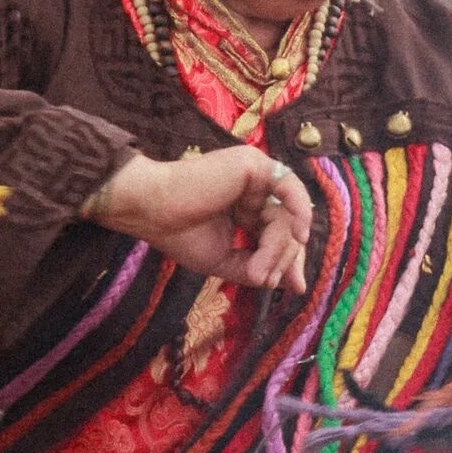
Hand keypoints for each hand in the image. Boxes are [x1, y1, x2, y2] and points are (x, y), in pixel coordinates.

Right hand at [84, 147, 313, 292]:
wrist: (152, 212)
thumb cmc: (178, 233)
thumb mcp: (225, 260)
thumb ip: (258, 268)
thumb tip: (294, 285)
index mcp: (245, 209)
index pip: (277, 233)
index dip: (288, 258)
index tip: (295, 286)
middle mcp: (253, 190)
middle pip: (287, 225)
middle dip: (283, 257)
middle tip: (266, 279)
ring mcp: (254, 176)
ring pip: (285, 215)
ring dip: (276, 248)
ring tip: (256, 270)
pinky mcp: (253, 165)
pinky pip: (289, 187)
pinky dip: (299, 211)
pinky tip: (299, 236)